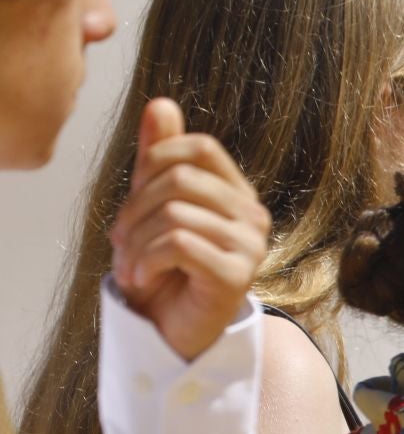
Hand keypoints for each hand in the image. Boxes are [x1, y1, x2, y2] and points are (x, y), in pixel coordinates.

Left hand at [109, 98, 269, 361]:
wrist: (170, 330)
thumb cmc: (163, 270)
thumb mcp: (152, 207)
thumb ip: (159, 159)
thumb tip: (160, 102)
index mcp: (236, 194)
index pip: (201, 147)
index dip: (157, 159)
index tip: (135, 195)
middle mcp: (252, 216)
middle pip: (181, 180)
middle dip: (134, 209)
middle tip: (120, 241)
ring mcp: (250, 246)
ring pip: (174, 214)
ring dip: (135, 243)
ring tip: (129, 266)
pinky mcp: (237, 276)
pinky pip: (178, 245)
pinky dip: (146, 261)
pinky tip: (142, 278)